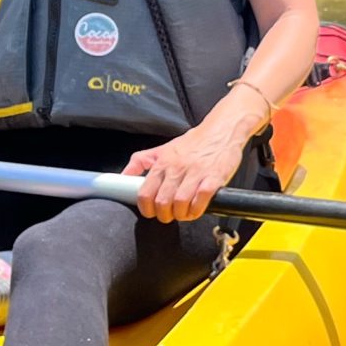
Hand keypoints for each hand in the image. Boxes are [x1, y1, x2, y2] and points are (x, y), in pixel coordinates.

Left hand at [123, 109, 260, 223]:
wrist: (222, 129)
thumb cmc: (194, 142)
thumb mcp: (162, 149)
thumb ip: (141, 162)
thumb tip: (123, 176)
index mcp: (163, 162)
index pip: (145, 193)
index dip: (146, 209)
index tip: (151, 212)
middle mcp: (177, 167)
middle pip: (162, 202)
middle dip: (164, 215)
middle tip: (169, 215)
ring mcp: (196, 172)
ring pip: (180, 203)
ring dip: (181, 214)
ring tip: (184, 213)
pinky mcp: (214, 177)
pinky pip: (201, 199)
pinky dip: (197, 210)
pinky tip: (197, 209)